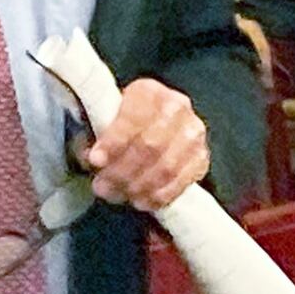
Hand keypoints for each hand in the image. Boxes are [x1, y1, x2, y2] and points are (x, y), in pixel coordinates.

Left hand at [84, 77, 209, 211]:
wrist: (153, 127)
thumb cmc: (123, 124)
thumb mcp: (105, 119)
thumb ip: (96, 134)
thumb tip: (92, 159)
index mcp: (148, 91)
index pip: (134, 117)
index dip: (114, 141)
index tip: (95, 161)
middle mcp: (177, 107)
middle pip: (151, 144)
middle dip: (123, 170)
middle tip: (102, 186)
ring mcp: (193, 133)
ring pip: (167, 166)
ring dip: (139, 186)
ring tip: (118, 195)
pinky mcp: (201, 157)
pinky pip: (183, 182)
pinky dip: (160, 196)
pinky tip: (142, 201)